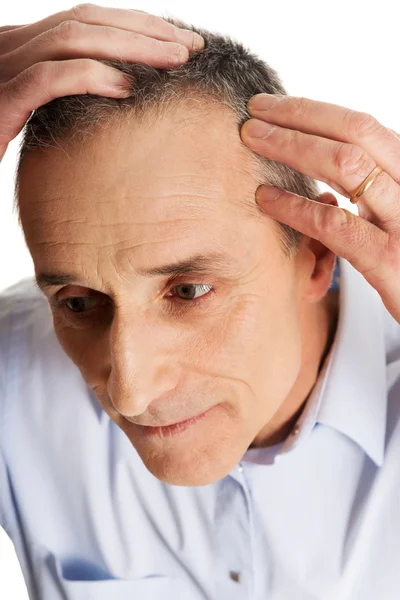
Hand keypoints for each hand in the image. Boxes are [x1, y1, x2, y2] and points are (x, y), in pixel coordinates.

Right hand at [0, 3, 203, 160]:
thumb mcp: (30, 108)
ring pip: (74, 38)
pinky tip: (127, 88)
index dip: (136, 25)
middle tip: (191, 47)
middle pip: (88, 20)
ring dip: (132, 46)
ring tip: (174, 61)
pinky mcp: (0, 98)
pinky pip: (49, 78)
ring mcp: (4, 67)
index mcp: (24, 45)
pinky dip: (91, 77)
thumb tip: (116, 97)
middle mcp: (13, 44)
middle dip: (145, 29)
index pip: (87, 20)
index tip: (179, 42)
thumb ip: (64, 95)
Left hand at [240, 94, 399, 323]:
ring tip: (252, 142)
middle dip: (298, 117)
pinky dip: (295, 206)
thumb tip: (321, 159)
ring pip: (346, 166)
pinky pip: (335, 225)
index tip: (271, 106)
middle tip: (252, 114)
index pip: (363, 127)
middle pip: (354, 133)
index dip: (313, 111)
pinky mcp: (390, 261)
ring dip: (291, 146)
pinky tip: (265, 198)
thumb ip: (366, 190)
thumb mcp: (392, 215)